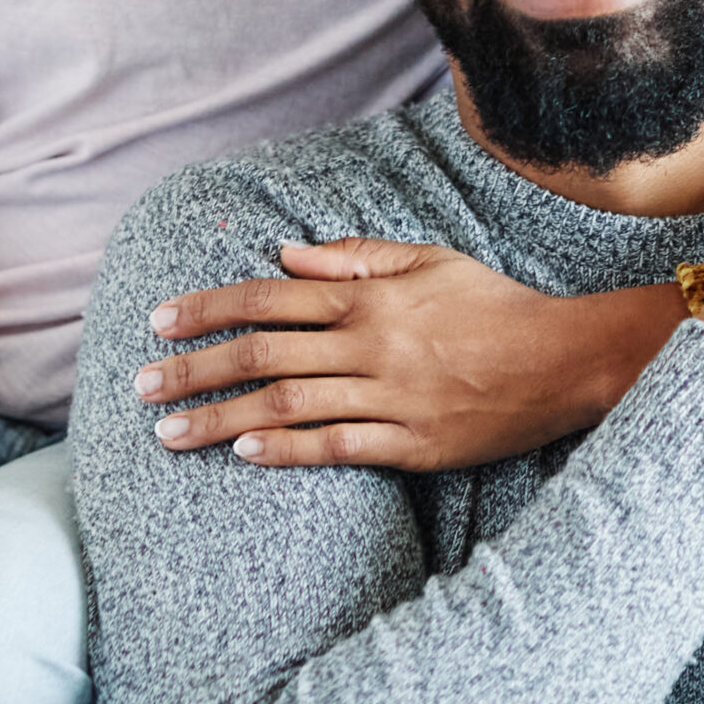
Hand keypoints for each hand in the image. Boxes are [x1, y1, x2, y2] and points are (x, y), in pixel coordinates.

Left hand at [133, 240, 672, 471]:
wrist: (563, 359)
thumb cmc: (494, 304)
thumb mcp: (429, 260)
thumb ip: (356, 257)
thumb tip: (286, 251)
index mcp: (371, 296)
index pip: (272, 296)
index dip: (211, 306)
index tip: (160, 319)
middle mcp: (371, 343)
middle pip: (265, 353)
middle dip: (196, 366)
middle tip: (139, 383)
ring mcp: (390, 396)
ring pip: (287, 405)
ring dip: (222, 417)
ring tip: (168, 431)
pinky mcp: (411, 443)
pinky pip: (338, 446)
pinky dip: (288, 450)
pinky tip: (244, 453)